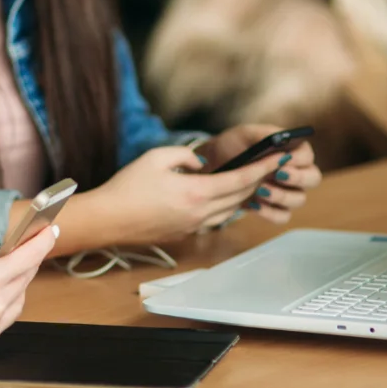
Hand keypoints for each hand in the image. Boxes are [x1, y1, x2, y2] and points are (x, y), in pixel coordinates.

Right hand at [82, 144, 289, 244]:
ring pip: (229, 210)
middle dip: (257, 180)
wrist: (108, 219)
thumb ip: (185, 155)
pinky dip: (225, 205)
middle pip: (240, 197)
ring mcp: (193, 226)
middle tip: (269, 165)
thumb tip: (202, 163)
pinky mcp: (185, 232)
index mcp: (195, 192)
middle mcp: (200, 213)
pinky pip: (214, 218)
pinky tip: (223, 196)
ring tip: (251, 179)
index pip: (240, 180)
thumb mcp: (155, 157)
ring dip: (243, 195)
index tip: (278, 158)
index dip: (262, 169)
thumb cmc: (127, 186)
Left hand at [203, 123, 322, 222]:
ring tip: (260, 189)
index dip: (299, 159)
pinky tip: (254, 205)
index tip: (284, 159)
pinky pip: (283, 216)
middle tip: (278, 174)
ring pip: (299, 199)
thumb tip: (282, 139)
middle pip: (313, 179)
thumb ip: (264, 134)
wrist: (214, 165)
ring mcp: (288, 192)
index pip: (307, 156)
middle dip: (297, 178)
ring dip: (281, 195)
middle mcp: (296, 172)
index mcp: (293, 151)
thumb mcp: (245, 134)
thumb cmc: (233, 146)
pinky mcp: (275, 209)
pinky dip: (270, 213)